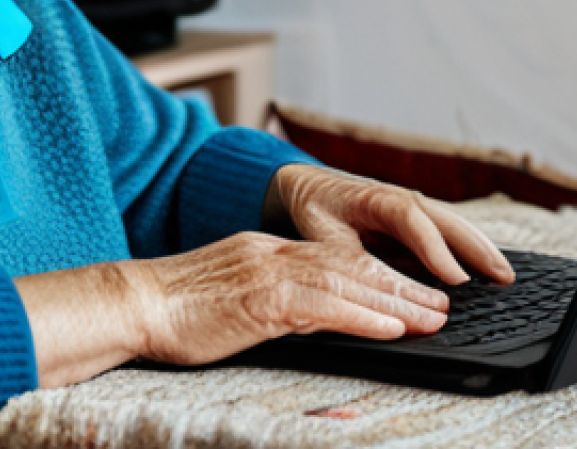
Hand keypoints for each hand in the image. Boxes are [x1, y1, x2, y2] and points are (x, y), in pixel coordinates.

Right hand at [129, 229, 451, 367]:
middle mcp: (271, 254)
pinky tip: (391, 325)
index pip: (332, 259)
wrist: (135, 302)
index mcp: (265, 252)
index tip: (410, 292)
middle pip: (348, 265)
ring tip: (433, 315)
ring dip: (394, 300)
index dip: (377, 275)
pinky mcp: (258, 299)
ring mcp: (265, 273)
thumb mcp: (231, 296)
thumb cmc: (174, 308)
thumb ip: (271, 299)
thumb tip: (307, 317)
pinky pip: (321, 306)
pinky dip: (361, 315)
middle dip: (399, 285)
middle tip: (441, 302)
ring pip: (345, 281)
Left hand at [266, 164, 515, 286]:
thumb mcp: (323, 236)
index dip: (437, 250)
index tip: (458, 280)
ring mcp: (408, 204)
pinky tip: (485, 263)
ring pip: (450, 222)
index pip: (413, 221)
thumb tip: (374, 283)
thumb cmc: (313, 209)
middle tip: (503, 277)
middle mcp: (398, 198)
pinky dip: (466, 244)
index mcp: (375, 198)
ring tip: (505, 273)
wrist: (303, 185)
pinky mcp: (410, 216)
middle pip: (444, 218)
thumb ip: (348, 256)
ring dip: (478, 245)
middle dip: (475, 247)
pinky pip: (443, 228)